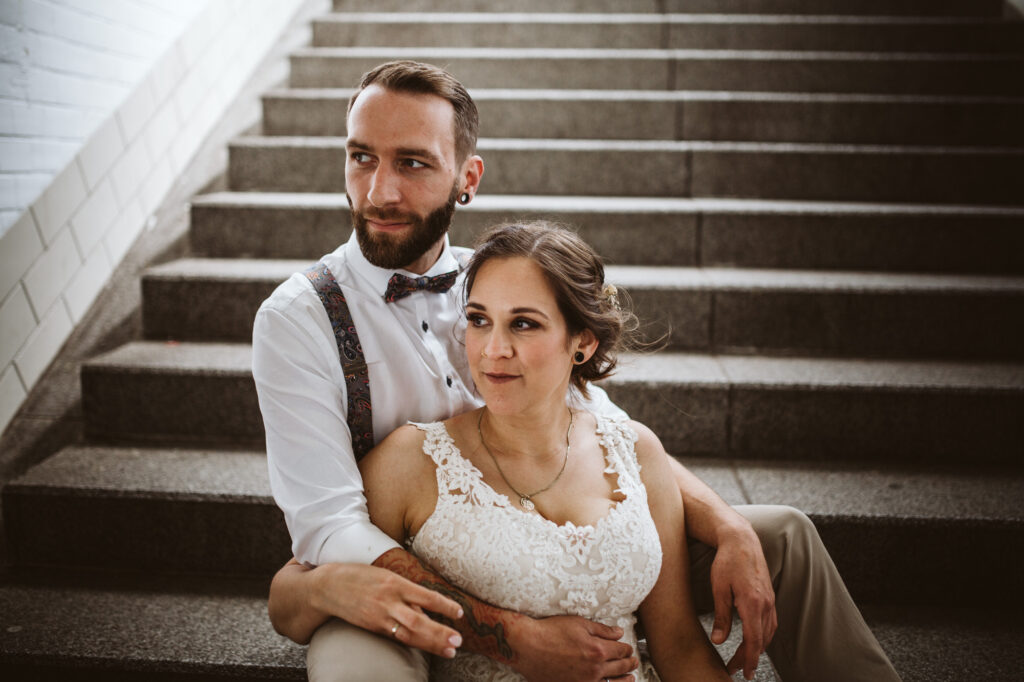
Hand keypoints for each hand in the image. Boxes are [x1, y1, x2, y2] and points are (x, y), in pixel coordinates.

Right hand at [311, 562, 465, 657]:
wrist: (328, 586)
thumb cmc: (360, 576)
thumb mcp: (385, 575)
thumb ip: (405, 590)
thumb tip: (425, 607)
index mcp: (395, 582)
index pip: (425, 595)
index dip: (444, 605)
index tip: (460, 613)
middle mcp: (388, 600)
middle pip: (418, 620)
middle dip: (439, 632)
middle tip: (458, 641)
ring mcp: (379, 616)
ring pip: (408, 633)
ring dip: (431, 643)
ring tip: (450, 650)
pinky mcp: (371, 626)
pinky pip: (395, 636)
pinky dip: (412, 641)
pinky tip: (426, 648)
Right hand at [509, 615, 637, 681]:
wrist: (528, 646)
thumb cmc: (551, 631)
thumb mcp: (579, 623)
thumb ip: (602, 630)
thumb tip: (619, 633)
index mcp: (597, 650)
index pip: (620, 651)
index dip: (626, 649)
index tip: (628, 648)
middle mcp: (594, 669)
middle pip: (620, 668)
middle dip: (629, 664)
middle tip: (634, 661)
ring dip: (625, 681)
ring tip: (631, 678)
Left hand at [709, 527, 777, 679]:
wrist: (741, 539)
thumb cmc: (726, 561)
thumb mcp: (718, 589)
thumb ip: (721, 616)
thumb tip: (719, 641)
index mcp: (752, 603)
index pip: (753, 640)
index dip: (748, 659)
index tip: (743, 672)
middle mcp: (766, 603)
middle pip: (761, 639)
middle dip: (750, 657)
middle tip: (737, 669)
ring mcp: (770, 599)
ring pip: (768, 632)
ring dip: (758, 647)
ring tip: (745, 658)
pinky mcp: (769, 595)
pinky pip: (771, 621)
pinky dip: (764, 635)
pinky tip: (756, 638)